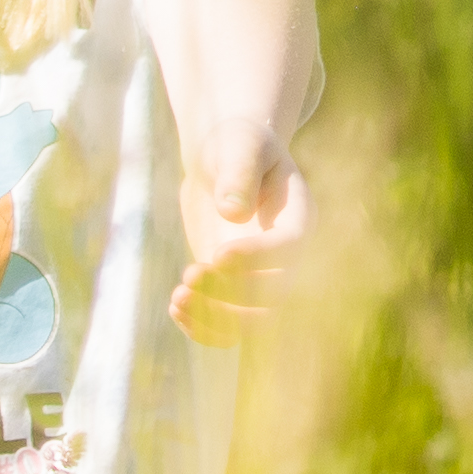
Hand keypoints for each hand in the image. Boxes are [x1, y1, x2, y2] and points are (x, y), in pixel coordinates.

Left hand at [171, 149, 309, 351]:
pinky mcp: (236, 287)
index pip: (290, 247)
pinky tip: (175, 308)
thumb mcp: (238, 147)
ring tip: (177, 299)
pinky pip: (230, 325)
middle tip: (189, 275)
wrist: (223, 161)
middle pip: (275, 294)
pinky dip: (204, 327)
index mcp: (298, 214)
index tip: (217, 255)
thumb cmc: (235, 146)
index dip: (258, 257)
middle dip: (233, 294)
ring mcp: (263, 275)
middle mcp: (287, 253)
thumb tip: (232, 212)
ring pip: (254, 320)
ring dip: (216, 319)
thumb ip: (238, 173)